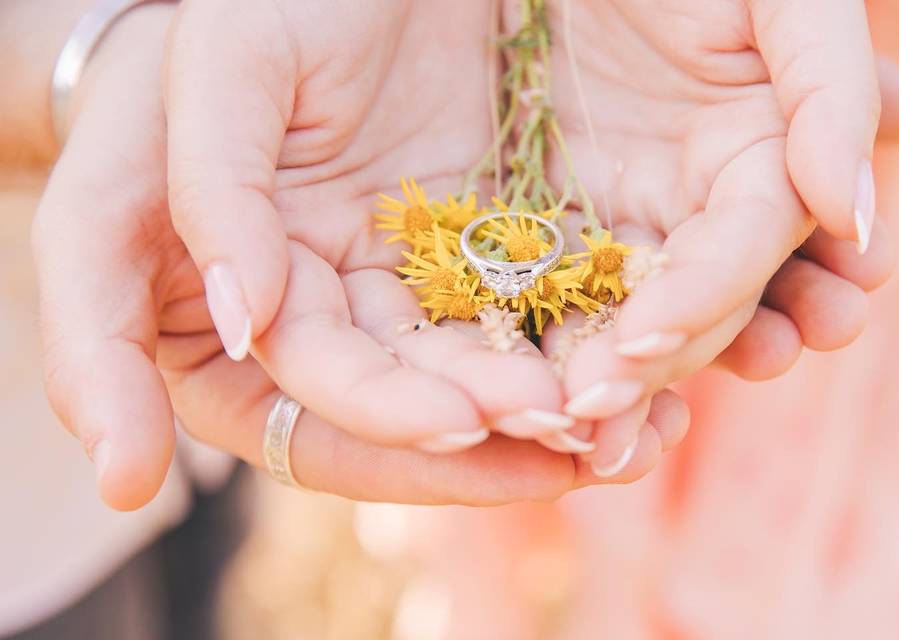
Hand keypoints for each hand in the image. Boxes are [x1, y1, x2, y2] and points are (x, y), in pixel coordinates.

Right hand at [31, 0, 688, 508]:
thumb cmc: (272, 0)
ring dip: (563, 395)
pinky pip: (561, 292)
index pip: (322, 383)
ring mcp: (437, 265)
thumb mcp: (226, 73)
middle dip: (496, 420)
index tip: (458, 424)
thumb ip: (216, 194)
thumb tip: (243, 324)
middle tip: (571, 431)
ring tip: (633, 417)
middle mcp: (358, 294)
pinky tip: (657, 347)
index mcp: (272, 283)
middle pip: (425, 391)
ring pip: (502, 357)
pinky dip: (603, 327)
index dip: (384, 415)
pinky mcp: (508, 226)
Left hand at [518, 0, 898, 471]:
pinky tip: (516, 398)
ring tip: (587, 446)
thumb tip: (857, 218)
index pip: (743, 250)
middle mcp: (690, 204)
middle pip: (687, 308)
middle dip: (658, 374)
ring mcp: (617, 219)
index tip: (650, 342)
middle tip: (615, 441)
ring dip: (607, 389)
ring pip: (621, 322)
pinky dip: (534, 348)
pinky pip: (539, 296)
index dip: (706, 299)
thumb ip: (833, 90)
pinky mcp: (544, 223)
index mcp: (753, 159)